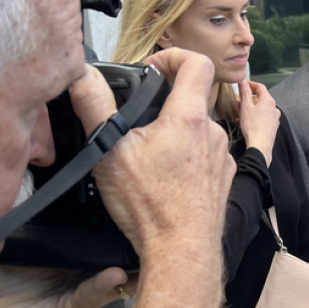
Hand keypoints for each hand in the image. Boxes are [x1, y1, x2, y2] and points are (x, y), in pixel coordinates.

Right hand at [92, 48, 234, 258]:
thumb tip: (84, 77)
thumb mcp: (110, 153)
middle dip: (165, 104)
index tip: (153, 68)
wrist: (182, 251)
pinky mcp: (224, 177)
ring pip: (199, 130)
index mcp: (189, 118)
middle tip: (138, 122)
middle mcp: (213, 133)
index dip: (172, 56)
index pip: (195, 64)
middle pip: (193, 99)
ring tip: (148, 156)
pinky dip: (187, 158)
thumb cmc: (151, 207)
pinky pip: (206, 155)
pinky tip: (166, 178)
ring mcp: (223, 157)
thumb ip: (96, 108)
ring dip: (176, 134)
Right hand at [238, 80, 279, 165]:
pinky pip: (266, 116)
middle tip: (241, 98)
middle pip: (263, 97)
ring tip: (245, 110)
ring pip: (265, 108)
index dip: (251, 84)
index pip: (261, 87)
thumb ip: (244, 92)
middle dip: (252, 96)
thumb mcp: (245, 107)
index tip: (244, 84)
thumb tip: (243, 82)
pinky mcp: (274, 126)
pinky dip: (259, 114)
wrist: (260, 145)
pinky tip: (252, 120)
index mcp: (268, 101)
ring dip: (255, 106)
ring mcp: (275, 118)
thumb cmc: (252, 126)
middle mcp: (275, 108)